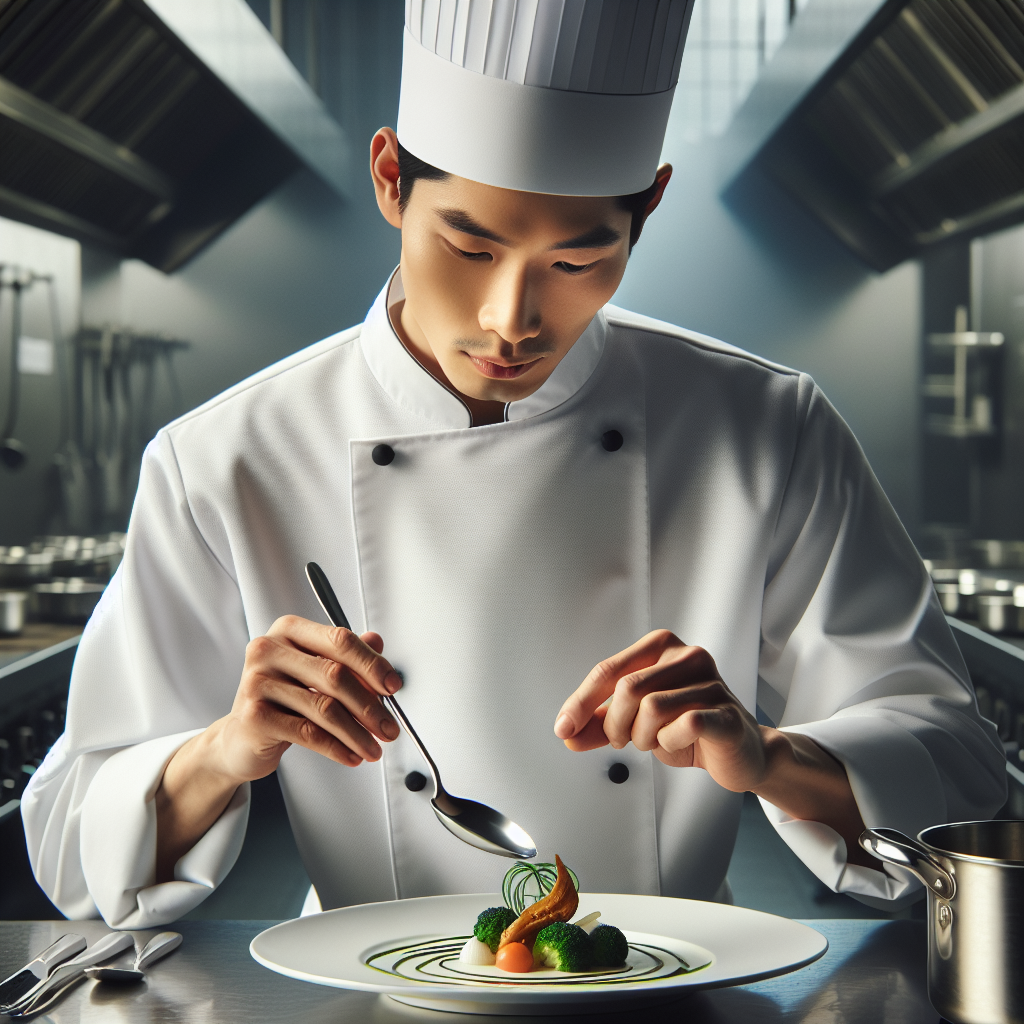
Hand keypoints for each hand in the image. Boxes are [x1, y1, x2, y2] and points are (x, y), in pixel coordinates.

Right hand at [211, 615, 403, 783]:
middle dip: (370, 706)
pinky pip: (308, 733)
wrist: (240, 737)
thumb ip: (345, 656)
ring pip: (324, 708)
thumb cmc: (281, 700)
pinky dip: (336, 747)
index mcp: (288, 630)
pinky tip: (351, 755)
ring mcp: (258, 682)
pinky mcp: (254, 716)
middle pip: (335, 675)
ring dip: (357, 733)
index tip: (393, 686)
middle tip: (388, 727)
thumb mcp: (314, 671)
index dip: (372, 664)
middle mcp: (269, 650)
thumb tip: (377, 642)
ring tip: (373, 747)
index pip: (340, 640)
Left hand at [554, 630, 872, 865]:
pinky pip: (685, 725)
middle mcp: (688, 655)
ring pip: (652, 708)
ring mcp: (711, 682)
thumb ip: (600, 723)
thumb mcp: (636, 722)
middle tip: (625, 740)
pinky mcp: (727, 713)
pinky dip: (670, 742)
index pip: (609, 670)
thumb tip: (567, 731)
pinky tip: (678, 743)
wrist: (740, 753)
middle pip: (627, 688)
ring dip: (643, 737)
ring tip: (655, 742)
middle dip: (615, 724)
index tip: (564, 728)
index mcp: (662, 646)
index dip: (581, 702)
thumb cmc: (688, 728)